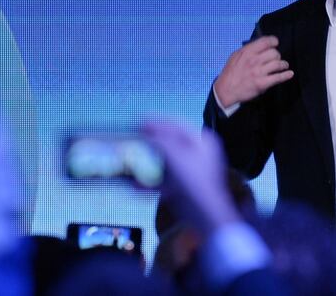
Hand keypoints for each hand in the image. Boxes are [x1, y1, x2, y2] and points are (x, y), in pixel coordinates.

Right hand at [143, 123, 240, 237]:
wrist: (203, 215)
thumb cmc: (194, 182)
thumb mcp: (176, 154)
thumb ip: (160, 140)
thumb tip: (147, 130)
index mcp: (202, 141)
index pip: (178, 125)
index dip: (158, 122)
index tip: (141, 120)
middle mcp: (198, 154)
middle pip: (170, 143)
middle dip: (150, 144)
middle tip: (134, 140)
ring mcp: (190, 171)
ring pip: (164, 162)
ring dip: (147, 163)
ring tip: (132, 161)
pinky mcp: (182, 187)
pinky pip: (163, 180)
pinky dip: (150, 181)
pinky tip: (136, 185)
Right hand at [213, 35, 293, 107]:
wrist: (225, 90)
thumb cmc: (230, 73)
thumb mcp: (235, 56)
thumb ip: (248, 50)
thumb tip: (261, 45)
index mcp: (247, 52)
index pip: (266, 42)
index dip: (273, 41)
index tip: (275, 43)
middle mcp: (254, 61)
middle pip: (274, 53)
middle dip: (277, 55)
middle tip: (276, 58)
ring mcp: (259, 72)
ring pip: (278, 64)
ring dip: (283, 64)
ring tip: (283, 65)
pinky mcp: (262, 84)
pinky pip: (278, 78)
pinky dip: (286, 75)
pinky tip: (289, 74)